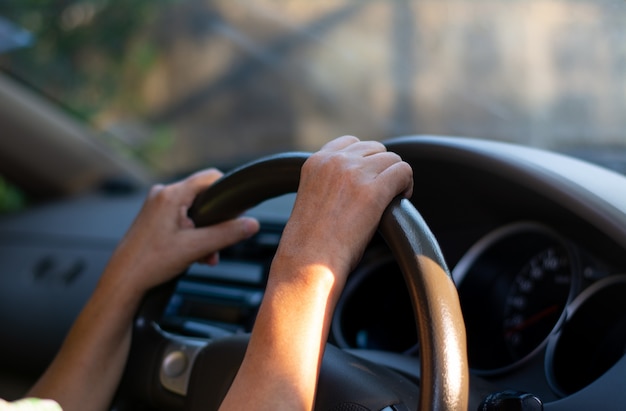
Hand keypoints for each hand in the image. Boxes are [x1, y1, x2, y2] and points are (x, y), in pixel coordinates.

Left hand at [102, 168, 259, 293]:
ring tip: (206, 255)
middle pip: (203, 197)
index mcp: (170, 195)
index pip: (210, 177)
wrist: (123, 281)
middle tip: (218, 243)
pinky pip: (182, 220)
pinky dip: (192, 235)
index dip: (227, 191)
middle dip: (215, 221)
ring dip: (204, 233)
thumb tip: (251, 224)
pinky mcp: (154, 219)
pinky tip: (194, 255)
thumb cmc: (149, 263)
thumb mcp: (196, 248)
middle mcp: (161, 195)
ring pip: (193, 211)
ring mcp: (156, 207)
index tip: (237, 208)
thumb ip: (227, 234)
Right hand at [276, 135, 412, 284]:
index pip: (350, 142)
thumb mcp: (313, 199)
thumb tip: (357, 184)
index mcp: (316, 162)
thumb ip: (331, 183)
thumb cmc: (310, 242)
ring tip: (391, 198)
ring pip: (392, 159)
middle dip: (380, 169)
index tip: (367, 178)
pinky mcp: (373, 191)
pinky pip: (403, 172)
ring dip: (395, 177)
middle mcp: (335, 161)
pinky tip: (400, 200)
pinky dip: (406, 185)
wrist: (309, 261)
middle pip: (375, 149)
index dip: (365, 160)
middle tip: (380, 193)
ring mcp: (354, 173)